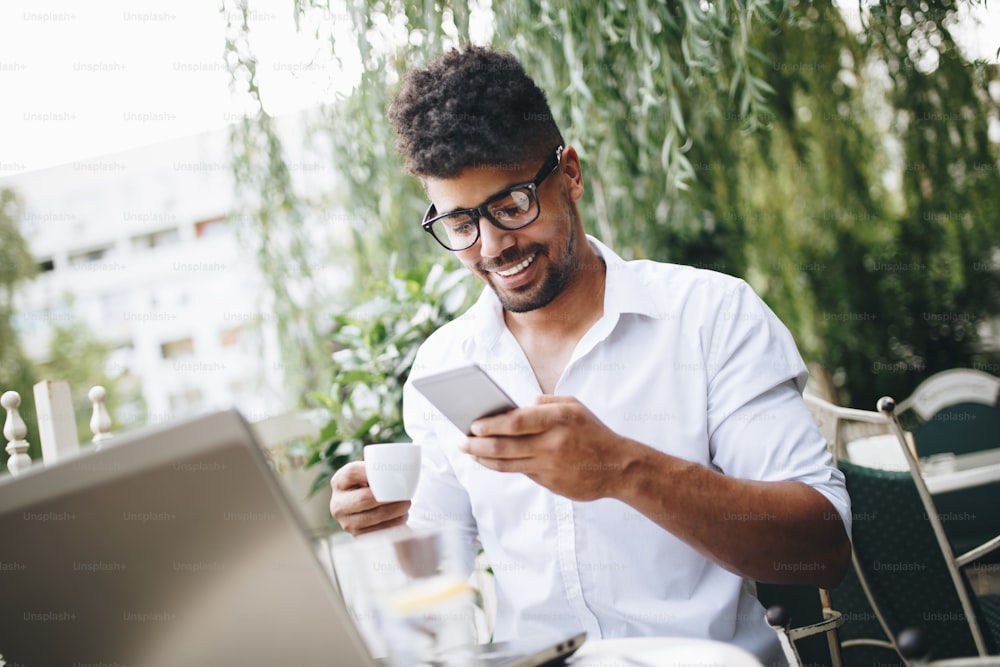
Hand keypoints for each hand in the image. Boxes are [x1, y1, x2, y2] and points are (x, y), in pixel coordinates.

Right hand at [329, 461, 410, 535]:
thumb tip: (400, 466)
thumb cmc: (370, 485)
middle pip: (364, 498)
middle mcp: (338, 504)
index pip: (352, 473)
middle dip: (388, 497)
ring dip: (396, 511)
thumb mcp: (366, 474)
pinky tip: (402, 517)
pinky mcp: (357, 536)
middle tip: (406, 495)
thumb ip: (376, 468)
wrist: (363, 508)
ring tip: (407, 505)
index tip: (390, 472)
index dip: (371, 471)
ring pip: (375, 516)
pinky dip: (395, 523)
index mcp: (338, 482)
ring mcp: (346, 522)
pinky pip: (380, 531)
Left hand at [464, 394, 636, 500]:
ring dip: (484, 458)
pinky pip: (522, 472)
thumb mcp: (575, 406)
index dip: (490, 425)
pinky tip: (491, 460)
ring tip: (470, 452)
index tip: (473, 425)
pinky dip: (503, 466)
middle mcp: (552, 444)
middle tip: (461, 441)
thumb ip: (545, 402)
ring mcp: (550, 467)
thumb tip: (517, 408)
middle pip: (504, 447)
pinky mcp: (550, 484)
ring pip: (507, 464)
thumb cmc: (593, 431)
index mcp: (558, 419)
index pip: (515, 422)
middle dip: (477, 445)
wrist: (618, 467)